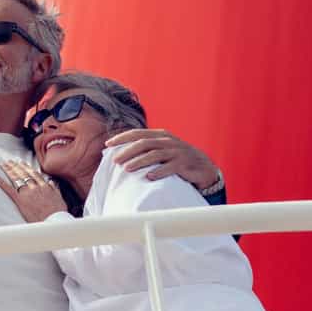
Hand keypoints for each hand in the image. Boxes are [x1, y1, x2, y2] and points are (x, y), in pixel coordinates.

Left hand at [0, 159, 67, 220]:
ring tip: (3, 164)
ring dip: (9, 170)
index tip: (22, 163)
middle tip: (9, 161)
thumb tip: (51, 182)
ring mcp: (27, 193)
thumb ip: (55, 189)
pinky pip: (8, 189)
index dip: (26, 168)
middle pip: (23, 173)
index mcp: (44, 186)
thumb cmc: (57, 213)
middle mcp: (34, 187)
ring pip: (16, 178)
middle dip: (15, 166)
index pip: (33, 173)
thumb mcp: (60, 198)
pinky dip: (0, 182)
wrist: (53, 221)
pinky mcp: (20, 200)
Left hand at [105, 128, 221, 188]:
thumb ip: (146, 149)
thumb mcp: (162, 150)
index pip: (137, 133)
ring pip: (155, 154)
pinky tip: (149, 176)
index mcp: (160, 135)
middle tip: (115, 160)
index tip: (107, 144)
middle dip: (127, 151)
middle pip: (144, 143)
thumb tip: (119, 154)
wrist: (204, 167)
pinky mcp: (184, 164)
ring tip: (127, 169)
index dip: (122, 138)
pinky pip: (170, 167)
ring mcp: (177, 152)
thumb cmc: (177, 159)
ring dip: (139, 161)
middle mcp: (168, 141)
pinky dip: (159, 171)